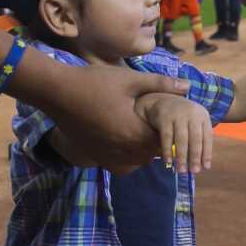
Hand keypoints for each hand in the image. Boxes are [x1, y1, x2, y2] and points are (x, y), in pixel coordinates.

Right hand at [34, 60, 188, 172]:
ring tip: (140, 131)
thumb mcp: (130, 80)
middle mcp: (123, 151)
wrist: (58, 93)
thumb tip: (188, 87)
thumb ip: (161, 85)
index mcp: (135, 132)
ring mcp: (108, 157)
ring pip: (137, 162)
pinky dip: (127, 158)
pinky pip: (120, 165)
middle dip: (158, 142)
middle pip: (152, 154)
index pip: (165, 142)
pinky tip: (125, 141)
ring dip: (143, 151)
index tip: (170, 120)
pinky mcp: (96, 158)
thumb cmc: (95, 83)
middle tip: (156, 124)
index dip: (171, 132)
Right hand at [136, 93, 213, 174]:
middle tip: (193, 171)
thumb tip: (204, 163)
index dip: (207, 153)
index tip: (205, 167)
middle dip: (195, 157)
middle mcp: (192, 113)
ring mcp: (178, 114)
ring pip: (181, 139)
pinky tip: (168, 161)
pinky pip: (167, 137)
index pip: (207, 137)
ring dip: (181, 157)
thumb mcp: (194, 122)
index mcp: (203, 115)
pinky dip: (167, 150)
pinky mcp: (165, 117)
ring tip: (181, 170)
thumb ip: (199, 138)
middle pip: (195, 139)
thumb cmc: (182, 116)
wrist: (162, 99)